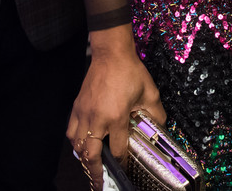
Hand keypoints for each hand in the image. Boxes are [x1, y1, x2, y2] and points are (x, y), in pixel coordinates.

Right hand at [67, 27, 164, 190]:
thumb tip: (161, 126)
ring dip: (83, 158)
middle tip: (99, 183)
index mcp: (116, 117)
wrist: (111, 54)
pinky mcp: (77, 106)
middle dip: (95, 172)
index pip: (117, 149)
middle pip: (90, 154)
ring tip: (89, 166)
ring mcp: (84, 113)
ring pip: (77, 144)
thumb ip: (156, 112)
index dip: (121, 162)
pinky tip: (80, 144)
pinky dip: (75, 141)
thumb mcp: (150, 92)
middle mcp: (97, 118)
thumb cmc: (130, 71)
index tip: (124, 168)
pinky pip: (71, 130)